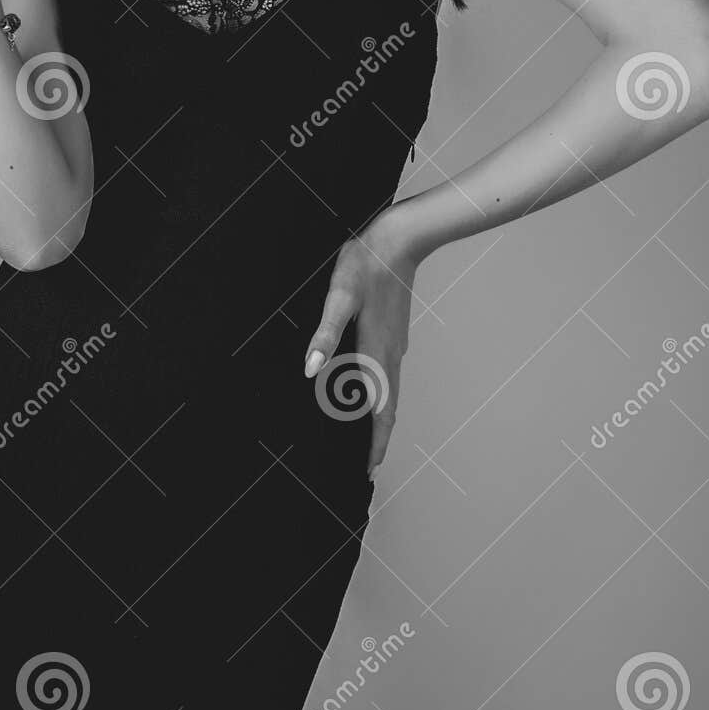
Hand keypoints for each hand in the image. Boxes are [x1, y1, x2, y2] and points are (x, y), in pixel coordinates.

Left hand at [303, 214, 416, 481]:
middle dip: (379, 438)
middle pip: (389, 408)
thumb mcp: (338, 298)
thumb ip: (324, 335)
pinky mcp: (394, 331)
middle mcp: (391, 354)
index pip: (380, 411)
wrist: (398, 239)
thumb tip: (310, 372)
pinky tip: (369, 388)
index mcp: (377, 353)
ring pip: (390, 391)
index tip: (369, 470)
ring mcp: (395, 343)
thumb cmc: (364, 266)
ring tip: (369, 436)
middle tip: (368, 465)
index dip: (375, 442)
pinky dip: (381, 393)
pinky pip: (389, 374)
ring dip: (381, 417)